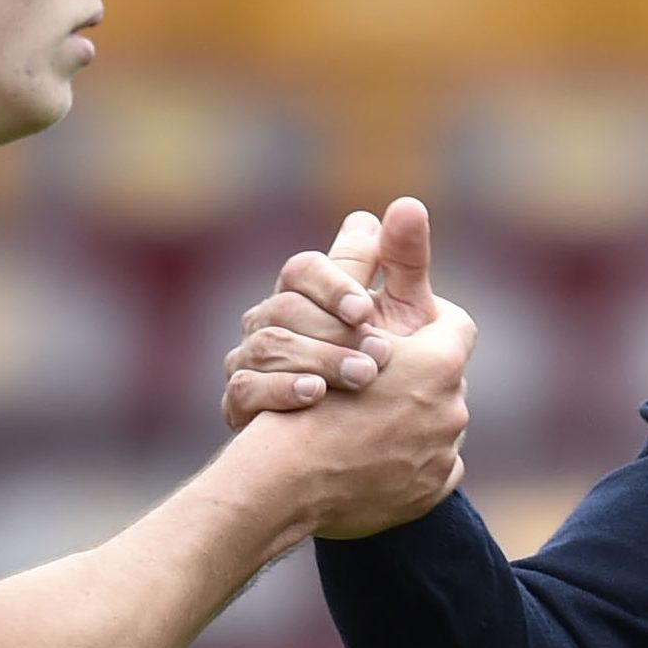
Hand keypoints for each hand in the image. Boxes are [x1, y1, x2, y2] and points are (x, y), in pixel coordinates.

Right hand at [222, 198, 438, 429]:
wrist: (353, 443)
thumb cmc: (381, 368)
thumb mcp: (400, 315)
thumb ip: (402, 263)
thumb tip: (408, 204)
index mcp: (303, 292)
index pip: (303, 270)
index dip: (334, 284)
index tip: (366, 309)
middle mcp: (268, 320)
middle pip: (286, 308)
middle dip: (337, 331)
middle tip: (383, 355)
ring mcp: (248, 361)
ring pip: (268, 346)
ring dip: (321, 360)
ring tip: (363, 378)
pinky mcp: (239, 405)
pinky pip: (245, 390)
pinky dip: (282, 390)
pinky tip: (316, 396)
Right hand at [232, 200, 471, 537]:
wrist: (286, 485)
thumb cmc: (311, 390)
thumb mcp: (345, 313)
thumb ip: (381, 263)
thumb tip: (407, 205)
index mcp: (441, 364)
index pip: (453, 324)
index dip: (422, 322)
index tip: (391, 329)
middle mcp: (452, 411)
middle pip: (440, 377)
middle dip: (410, 372)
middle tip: (371, 375)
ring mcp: (442, 459)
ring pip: (433, 426)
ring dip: (405, 418)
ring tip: (364, 420)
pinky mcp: (427, 496)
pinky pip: (425, 471)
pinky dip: (401, 462)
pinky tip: (367, 457)